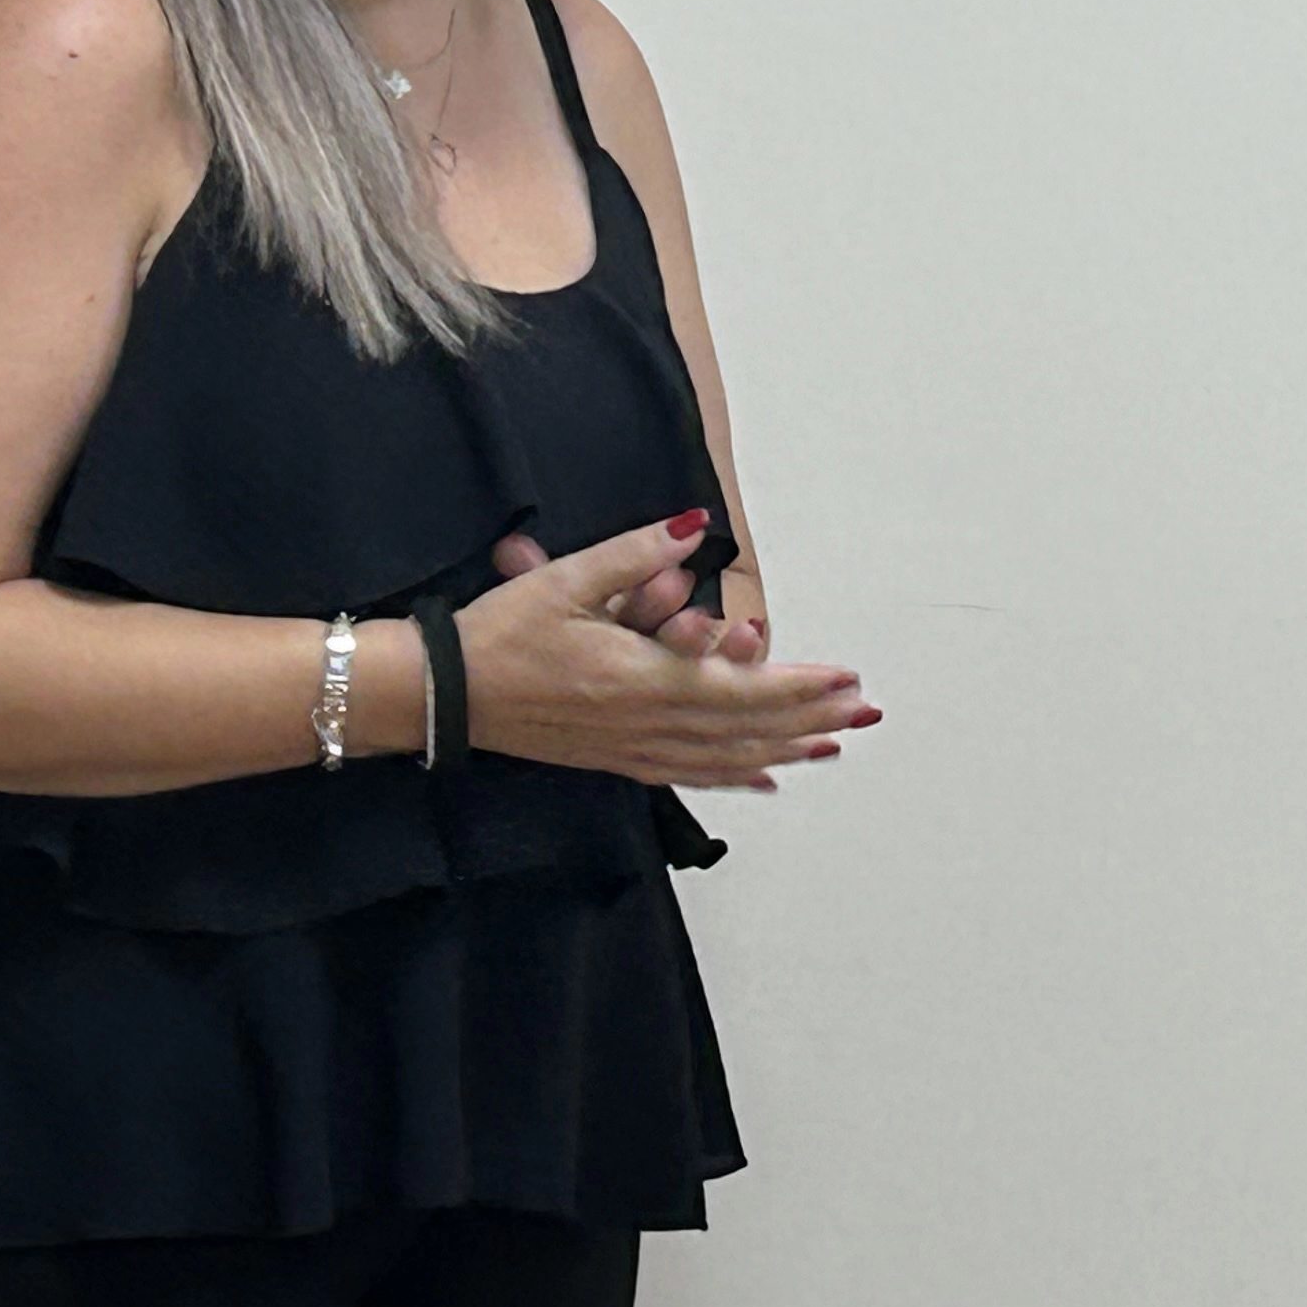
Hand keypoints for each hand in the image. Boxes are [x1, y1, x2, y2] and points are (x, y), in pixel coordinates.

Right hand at [457, 514, 871, 792]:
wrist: (443, 693)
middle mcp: (644, 722)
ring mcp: (630, 748)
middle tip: (863, 712)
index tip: (846, 680)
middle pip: (746, 727)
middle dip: (811, 718)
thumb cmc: (500, 634)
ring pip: (724, 756)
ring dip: (783, 749)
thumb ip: (638, 554)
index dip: (799, 685)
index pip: (741, 686)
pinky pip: (687, 773)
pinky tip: (762, 778)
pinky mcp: (613, 759)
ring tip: (832, 745)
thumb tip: (694, 527)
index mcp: (641, 678)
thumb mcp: (567, 579)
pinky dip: (732, 775)